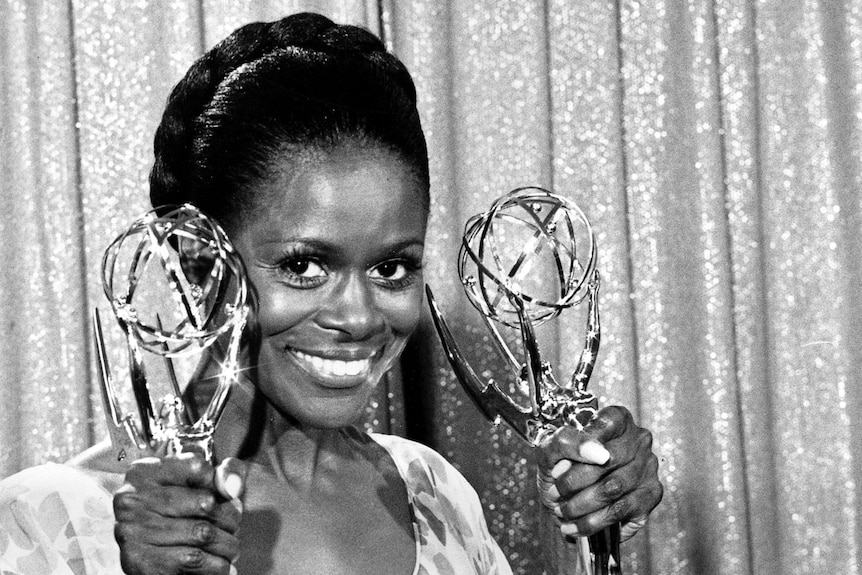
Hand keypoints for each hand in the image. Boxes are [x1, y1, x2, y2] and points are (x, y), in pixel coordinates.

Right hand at [113, 453, 246, 574]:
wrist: (142, 550)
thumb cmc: (175, 509)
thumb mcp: (195, 481)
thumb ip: (224, 472)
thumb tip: (233, 486)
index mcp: (145, 472)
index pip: (197, 467)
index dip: (220, 484)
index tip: (226, 497)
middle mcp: (133, 500)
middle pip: (204, 503)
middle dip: (230, 518)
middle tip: (233, 526)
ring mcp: (134, 532)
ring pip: (203, 534)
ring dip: (227, 544)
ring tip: (230, 547)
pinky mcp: (140, 563)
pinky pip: (193, 562)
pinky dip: (216, 565)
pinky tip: (220, 564)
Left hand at [537, 406, 661, 540]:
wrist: (563, 497)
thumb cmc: (559, 466)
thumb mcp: (552, 448)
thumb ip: (569, 441)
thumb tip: (598, 452)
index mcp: (617, 419)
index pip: (608, 422)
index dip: (583, 442)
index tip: (559, 464)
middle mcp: (639, 440)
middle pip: (608, 459)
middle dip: (574, 481)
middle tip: (554, 492)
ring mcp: (648, 468)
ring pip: (613, 488)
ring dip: (580, 505)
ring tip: (562, 510)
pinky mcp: (650, 496)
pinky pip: (620, 511)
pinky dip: (592, 522)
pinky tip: (574, 525)